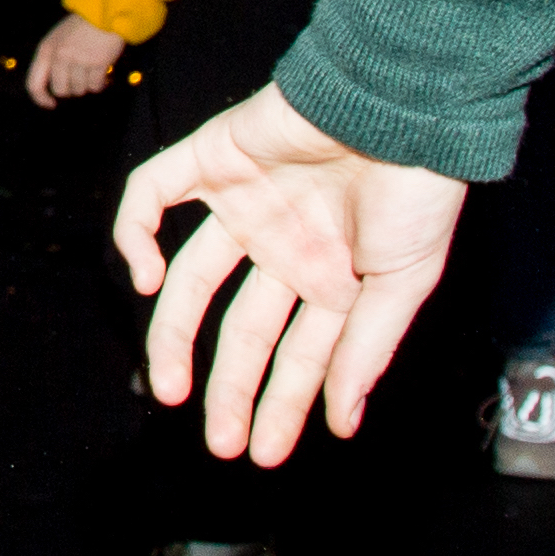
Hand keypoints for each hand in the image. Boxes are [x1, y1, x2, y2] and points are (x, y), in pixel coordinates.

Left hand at [23, 10, 126, 105]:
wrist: (105, 12)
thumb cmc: (82, 27)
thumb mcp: (58, 38)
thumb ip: (53, 59)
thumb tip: (55, 88)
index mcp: (46, 50)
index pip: (34, 84)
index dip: (41, 99)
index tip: (51, 104)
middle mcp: (60, 56)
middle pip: (61, 91)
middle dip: (72, 89)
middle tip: (81, 78)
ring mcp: (79, 59)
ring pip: (80, 89)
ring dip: (88, 84)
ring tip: (94, 71)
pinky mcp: (98, 63)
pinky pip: (96, 86)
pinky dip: (101, 84)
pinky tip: (104, 74)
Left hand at [113, 84, 468, 465]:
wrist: (403, 102)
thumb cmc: (418, 189)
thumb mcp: (403, 283)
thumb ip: (366, 351)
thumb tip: (342, 421)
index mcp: (330, 275)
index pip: (296, 353)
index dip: (282, 404)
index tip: (266, 453)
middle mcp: (282, 244)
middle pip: (241, 328)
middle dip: (230, 387)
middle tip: (221, 442)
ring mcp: (244, 202)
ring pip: (192, 278)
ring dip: (174, 334)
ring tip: (171, 391)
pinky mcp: (213, 155)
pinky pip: (154, 192)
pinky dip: (136, 232)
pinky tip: (149, 280)